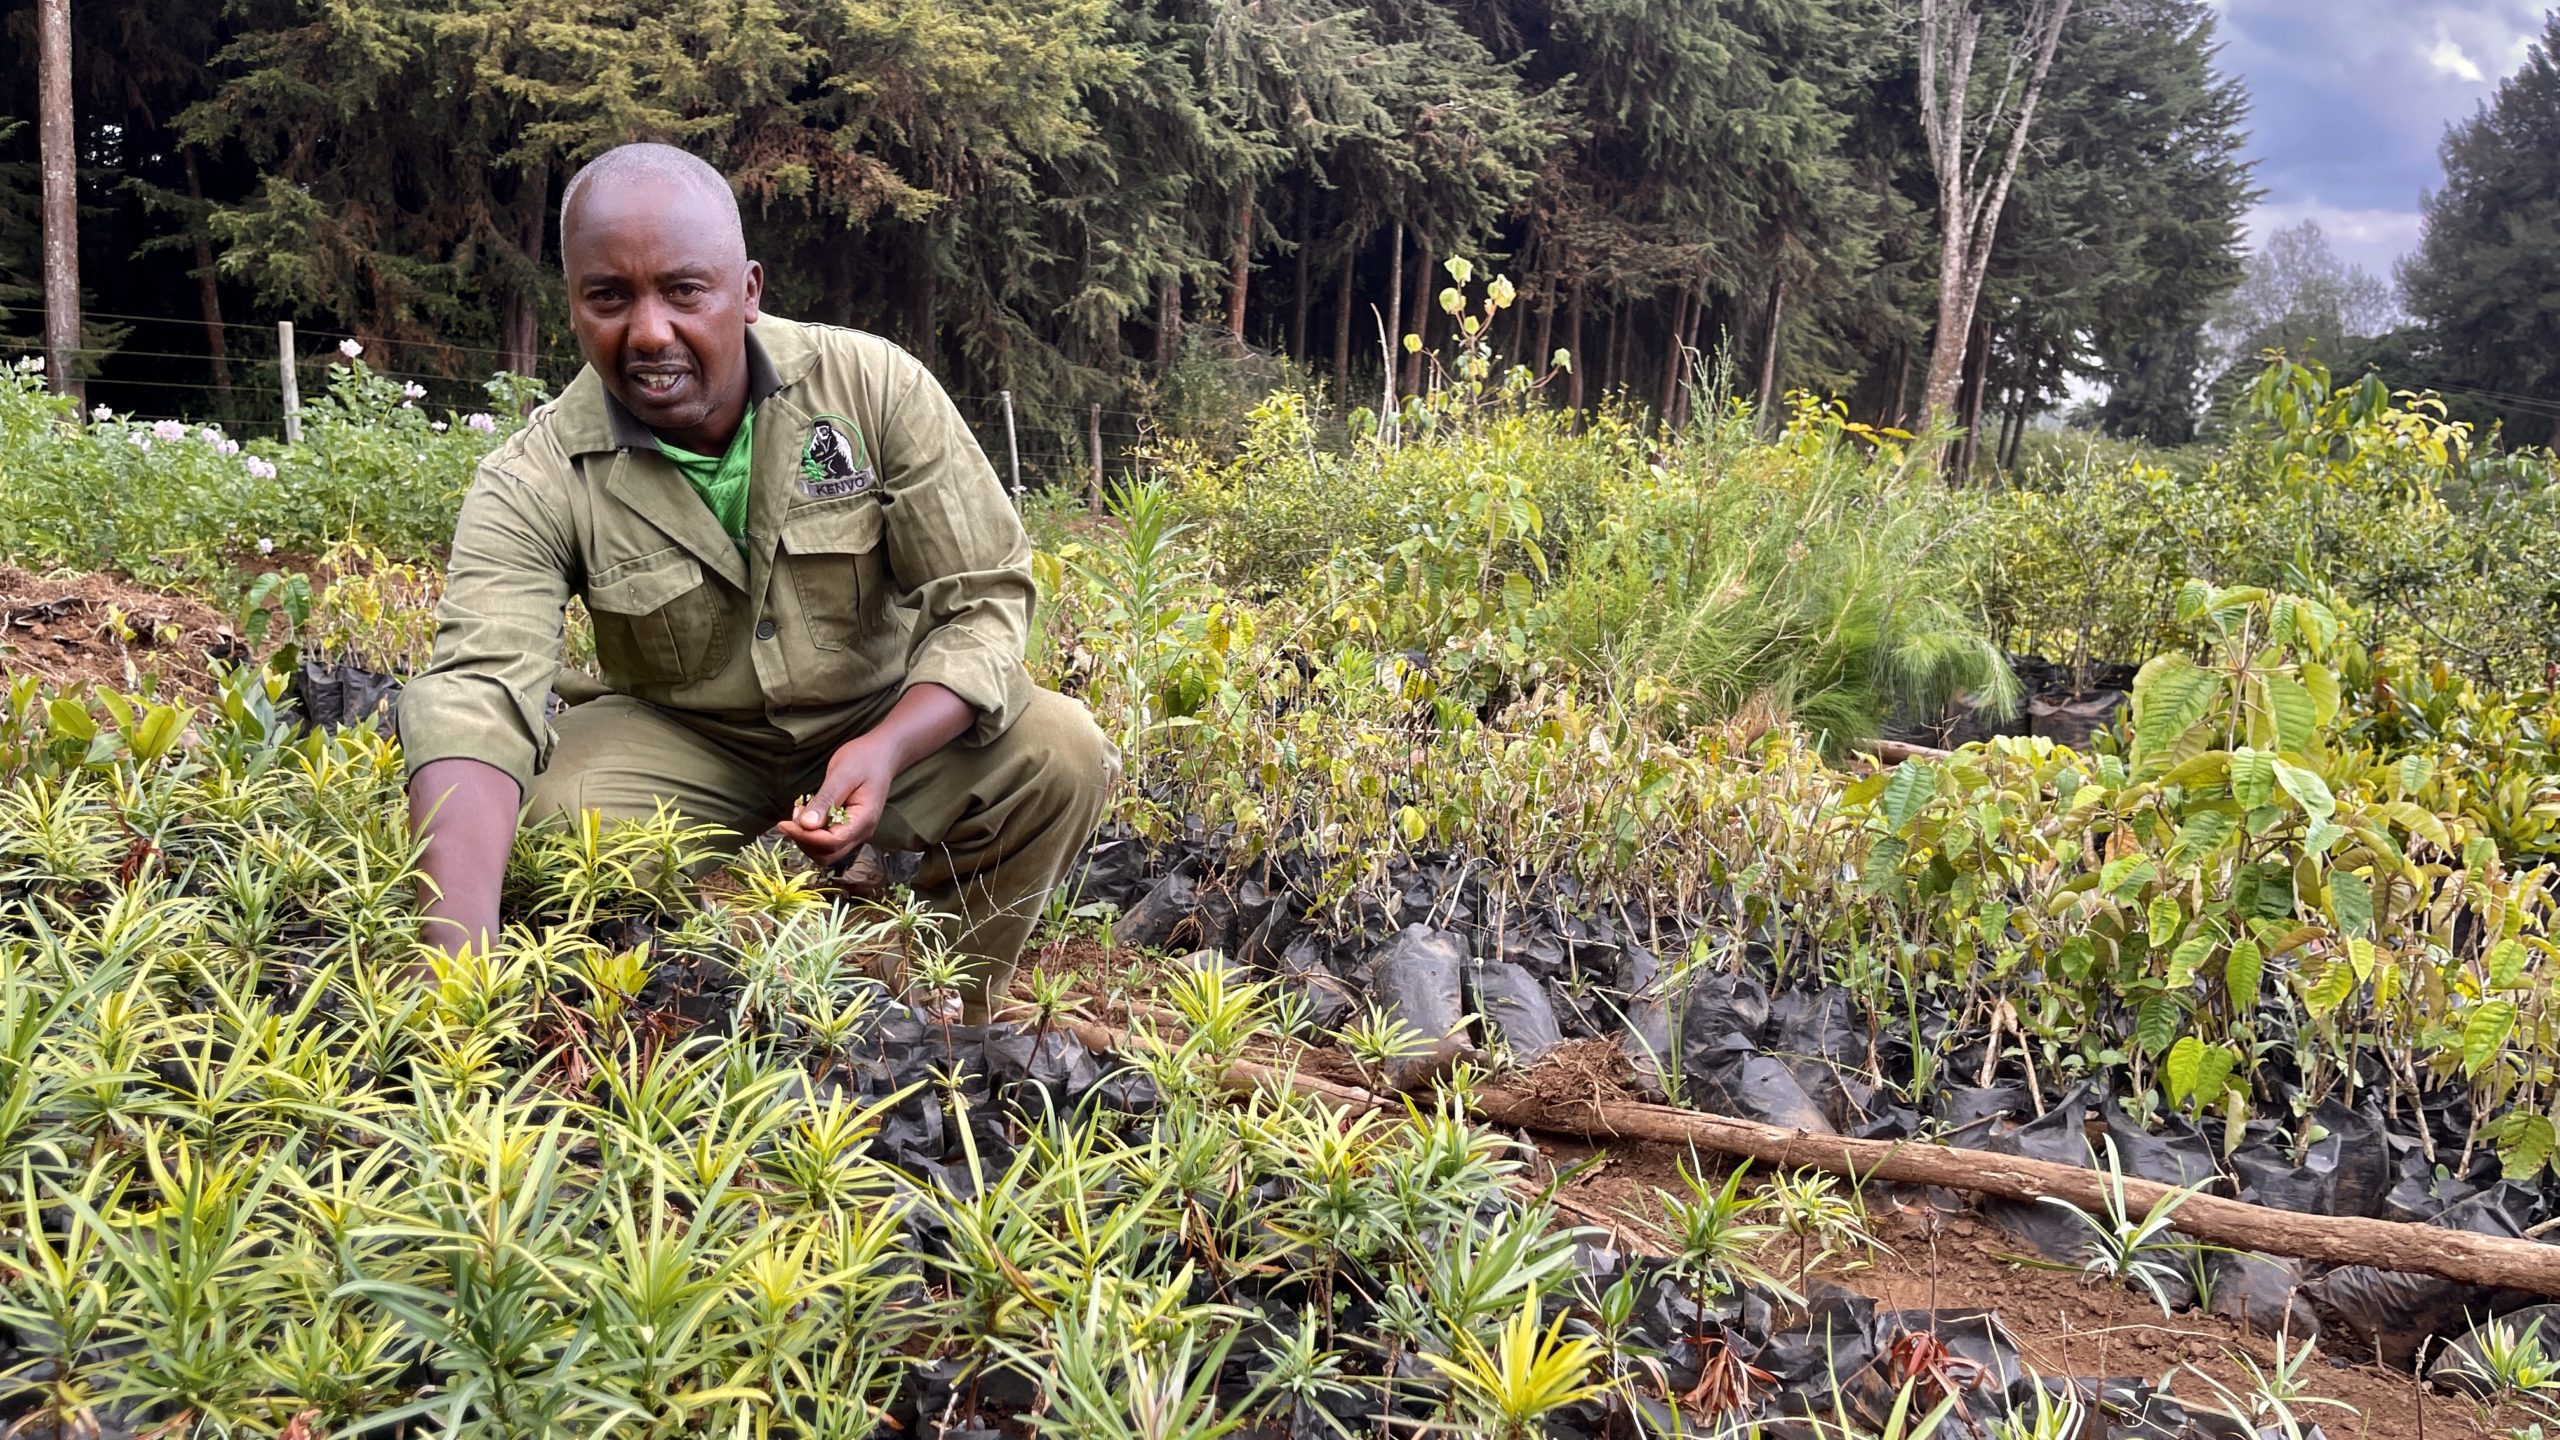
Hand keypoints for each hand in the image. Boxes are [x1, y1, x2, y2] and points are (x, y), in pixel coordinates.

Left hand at [777, 733, 897, 868]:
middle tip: (789, 820)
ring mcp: (855, 831)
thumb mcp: (842, 775)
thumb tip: (806, 825)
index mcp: (863, 820)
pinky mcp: (848, 827)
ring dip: (807, 838)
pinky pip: (828, 840)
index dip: (806, 837)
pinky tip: (806, 814)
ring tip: (798, 813)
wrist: (882, 755)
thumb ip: (826, 800)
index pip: (832, 842)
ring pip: (826, 851)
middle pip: (828, 854)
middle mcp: (861, 832)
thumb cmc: (864, 759)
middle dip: (804, 841)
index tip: (785, 823)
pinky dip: (812, 833)